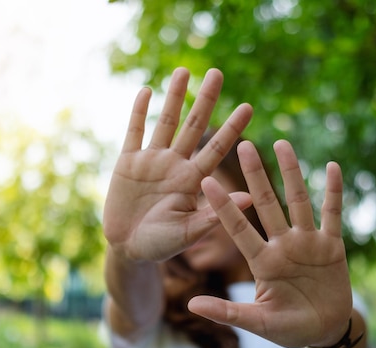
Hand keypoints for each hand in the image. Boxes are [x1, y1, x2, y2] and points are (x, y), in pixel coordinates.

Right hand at [103, 67, 252, 261]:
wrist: (128, 248)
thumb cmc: (162, 244)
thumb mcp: (189, 231)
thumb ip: (214, 214)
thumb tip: (248, 197)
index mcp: (193, 180)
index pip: (216, 148)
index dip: (232, 128)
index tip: (248, 107)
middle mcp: (175, 165)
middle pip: (193, 126)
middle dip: (205, 100)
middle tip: (217, 73)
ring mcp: (151, 161)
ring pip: (165, 122)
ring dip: (173, 97)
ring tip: (183, 71)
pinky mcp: (127, 163)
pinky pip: (134, 132)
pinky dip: (139, 112)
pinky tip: (147, 91)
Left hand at [188, 140, 351, 347]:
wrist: (324, 330)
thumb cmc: (288, 329)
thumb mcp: (258, 323)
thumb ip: (228, 312)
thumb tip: (191, 304)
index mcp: (261, 262)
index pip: (238, 229)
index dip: (223, 206)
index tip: (206, 182)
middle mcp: (281, 245)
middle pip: (267, 204)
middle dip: (255, 175)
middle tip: (242, 144)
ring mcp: (307, 242)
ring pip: (298, 201)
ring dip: (291, 172)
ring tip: (281, 143)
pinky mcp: (331, 245)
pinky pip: (332, 214)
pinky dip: (333, 192)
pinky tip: (332, 166)